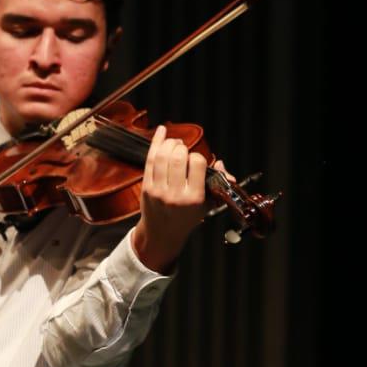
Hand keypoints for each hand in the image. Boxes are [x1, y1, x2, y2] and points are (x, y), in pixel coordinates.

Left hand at [131, 125, 226, 273]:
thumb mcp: (207, 205)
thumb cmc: (186, 218)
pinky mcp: (146, 188)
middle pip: (179, 156)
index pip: (198, 163)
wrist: (161, 235)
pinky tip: (162, 132)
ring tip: (175, 144)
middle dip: (183, 147)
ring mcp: (158, 191)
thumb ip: (217, 184)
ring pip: (163, 155)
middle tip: (183, 149)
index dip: (198, 157)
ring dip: (170, 143)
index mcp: (194, 198)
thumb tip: (220, 164)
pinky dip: (156, 142)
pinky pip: (150, 160)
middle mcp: (176, 194)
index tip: (196, 161)